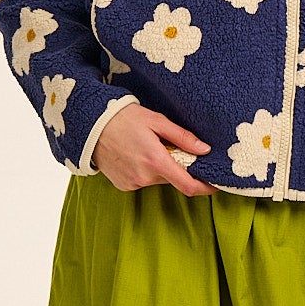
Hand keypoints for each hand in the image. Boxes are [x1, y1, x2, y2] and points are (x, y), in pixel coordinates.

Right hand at [92, 103, 216, 197]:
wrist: (90, 124)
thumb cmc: (124, 118)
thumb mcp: (156, 121)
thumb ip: (182, 137)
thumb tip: (205, 150)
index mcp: (156, 161)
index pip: (188, 185)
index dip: (205, 188)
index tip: (215, 184)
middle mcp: (145, 177)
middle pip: (173, 179)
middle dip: (177, 167)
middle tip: (168, 146)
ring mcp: (132, 183)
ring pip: (157, 180)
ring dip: (159, 168)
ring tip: (146, 146)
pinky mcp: (123, 186)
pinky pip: (143, 181)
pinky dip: (145, 171)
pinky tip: (134, 155)